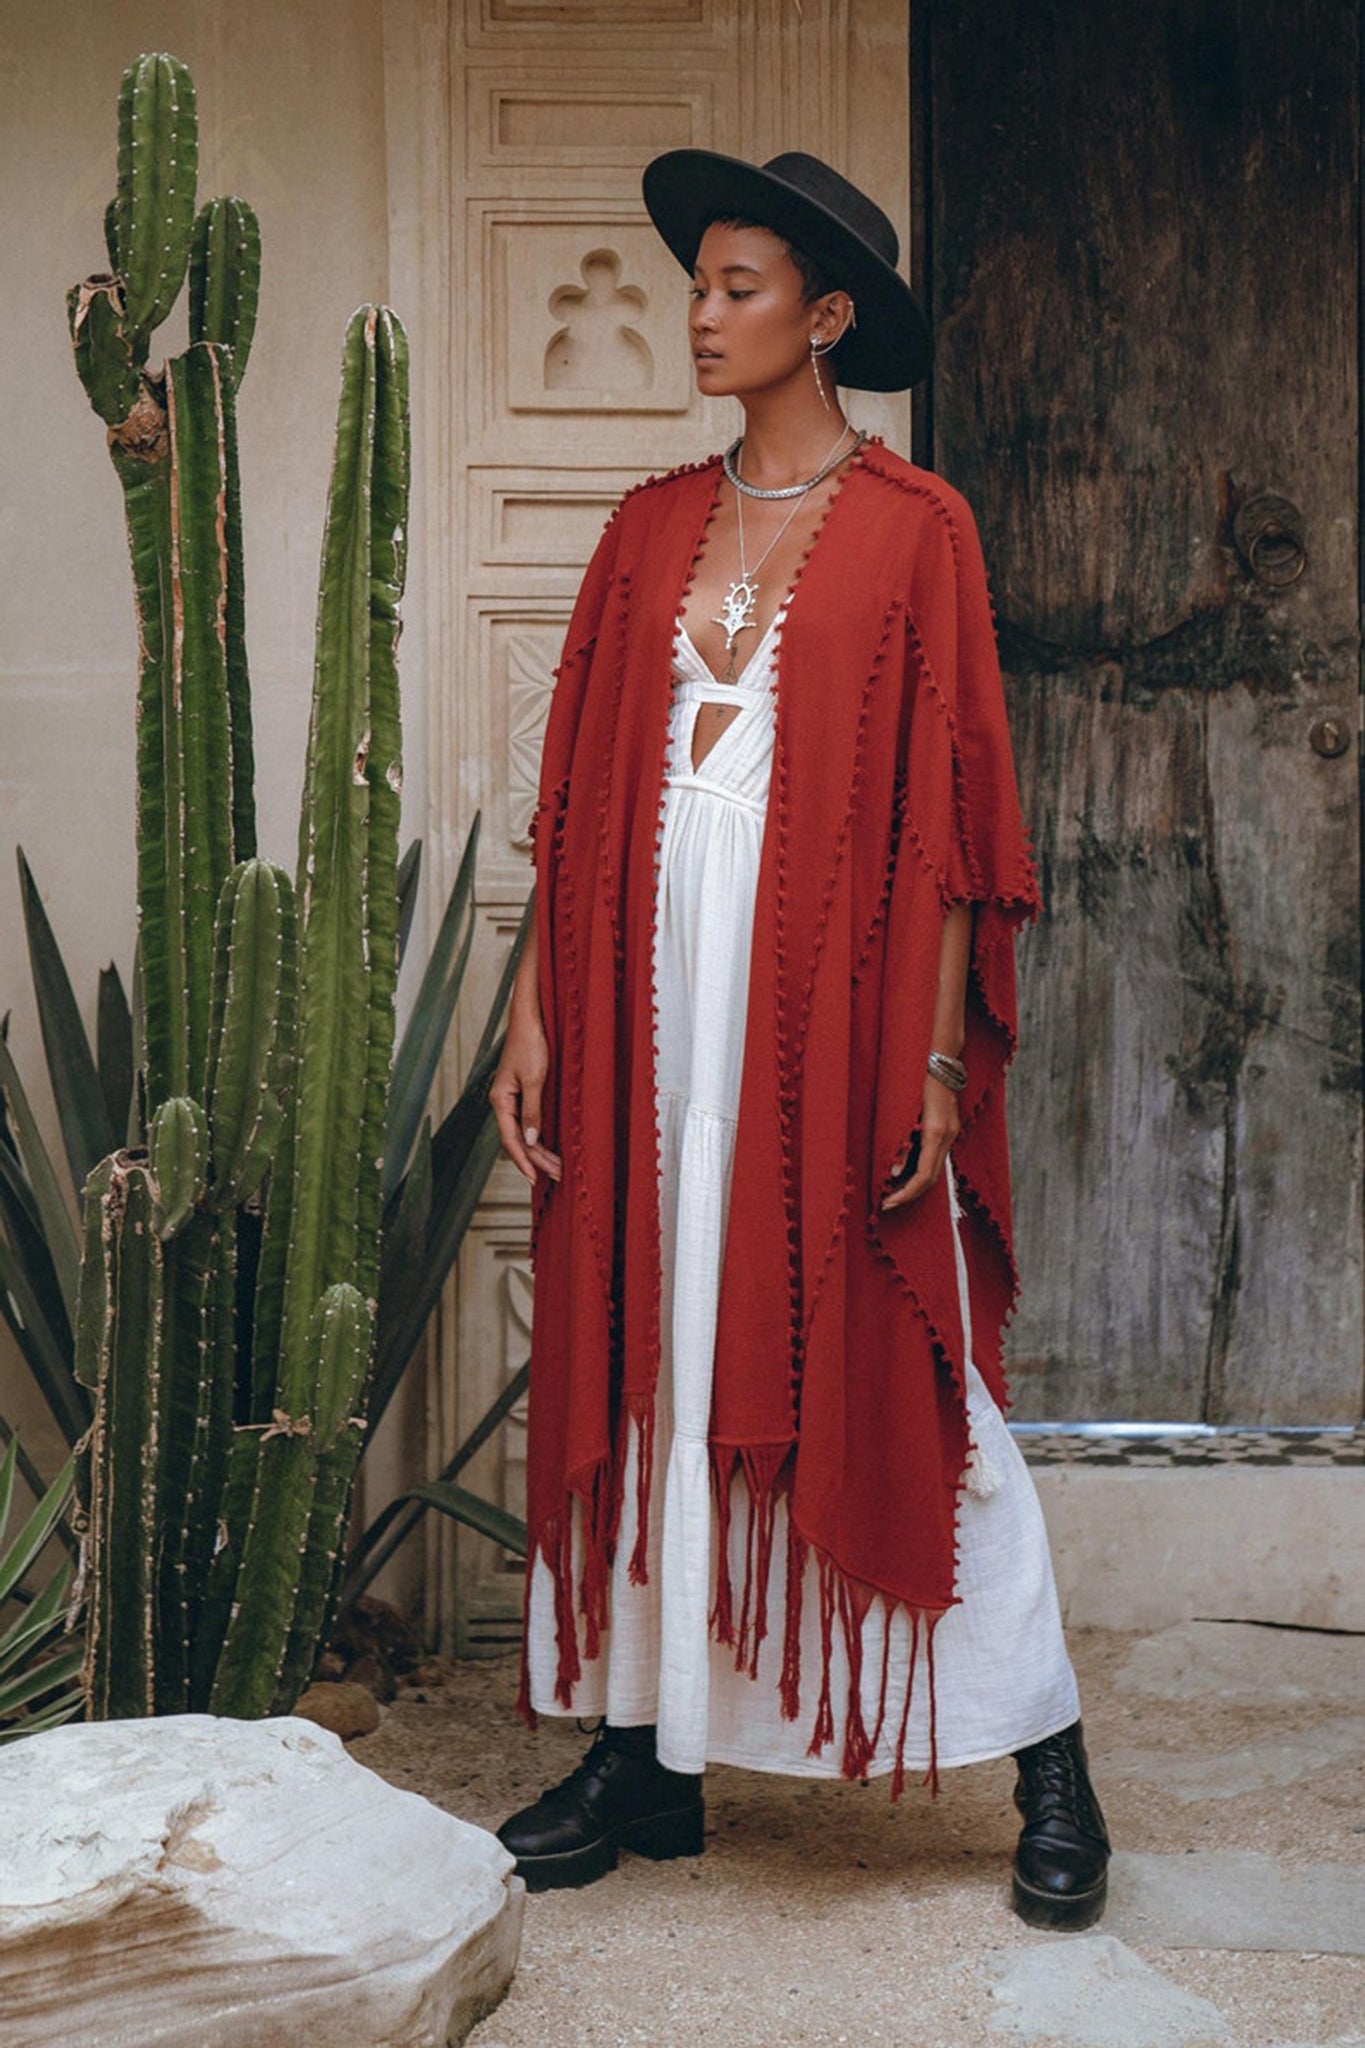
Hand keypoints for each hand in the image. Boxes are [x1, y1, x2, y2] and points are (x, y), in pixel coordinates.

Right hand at [489, 1009, 562, 1187]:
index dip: (523, 1161)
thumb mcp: (535, 1079)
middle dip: (536, 1160)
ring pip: (523, 1132)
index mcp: (500, 1099)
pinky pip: (527, 1121)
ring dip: (539, 1150)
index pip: (510, 1139)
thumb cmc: (530, 1043)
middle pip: (517, 1139)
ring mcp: (512, 1098)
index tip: (535, 1179)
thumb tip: (530, 1140)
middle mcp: (503, 1101)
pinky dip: (538, 1136)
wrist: (529, 1018)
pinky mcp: (522, 1092)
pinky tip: (548, 1146)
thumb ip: (532, 1111)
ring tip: (557, 1167)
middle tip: (557, 1176)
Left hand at [880, 1074, 959, 1209]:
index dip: (906, 1194)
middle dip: (909, 1193)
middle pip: (932, 1178)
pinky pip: (936, 1156)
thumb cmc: (914, 1078)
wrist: (937, 1056)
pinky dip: (920, 1169)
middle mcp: (948, 1135)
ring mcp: (951, 1131)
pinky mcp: (948, 1127)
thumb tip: (894, 1173)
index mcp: (936, 1132)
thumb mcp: (901, 1110)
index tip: (886, 1203)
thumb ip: (899, 1143)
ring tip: (891, 1191)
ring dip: (915, 1183)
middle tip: (885, 1202)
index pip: (924, 1177)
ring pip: (935, 1168)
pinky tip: (903, 1172)